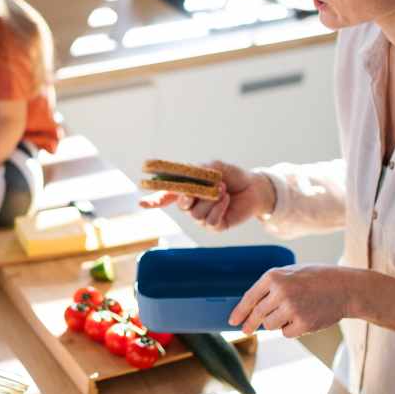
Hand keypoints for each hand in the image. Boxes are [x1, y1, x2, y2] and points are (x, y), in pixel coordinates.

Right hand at [139, 161, 276, 231]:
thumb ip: (198, 171)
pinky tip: (226, 200)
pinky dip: (218, 209)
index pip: (166, 197)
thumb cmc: (232, 175)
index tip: (141, 202)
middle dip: (188, 196)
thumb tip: (186, 179)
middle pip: (181, 206)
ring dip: (210, 200)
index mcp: (188, 190)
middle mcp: (193, 205)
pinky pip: (210, 221)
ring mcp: (203, 217)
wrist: (253, 187)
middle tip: (198, 188)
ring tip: (222, 190)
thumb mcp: (213, 167)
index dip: (154, 200)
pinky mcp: (216, 226)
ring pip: (196, 214)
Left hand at [229, 265, 355, 336]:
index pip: (250, 298)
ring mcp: (291, 309)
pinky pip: (286, 333)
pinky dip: (291, 329)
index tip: (233, 321)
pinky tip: (304, 317)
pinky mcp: (302, 323)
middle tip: (246, 330)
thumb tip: (252, 307)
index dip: (240, 311)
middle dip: (250, 324)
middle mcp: (280, 292)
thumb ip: (271, 286)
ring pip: (270, 325)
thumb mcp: (291, 272)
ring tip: (292, 312)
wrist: (346, 288)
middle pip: (257, 315)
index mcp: (274, 276)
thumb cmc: (317, 279)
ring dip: (276, 323)